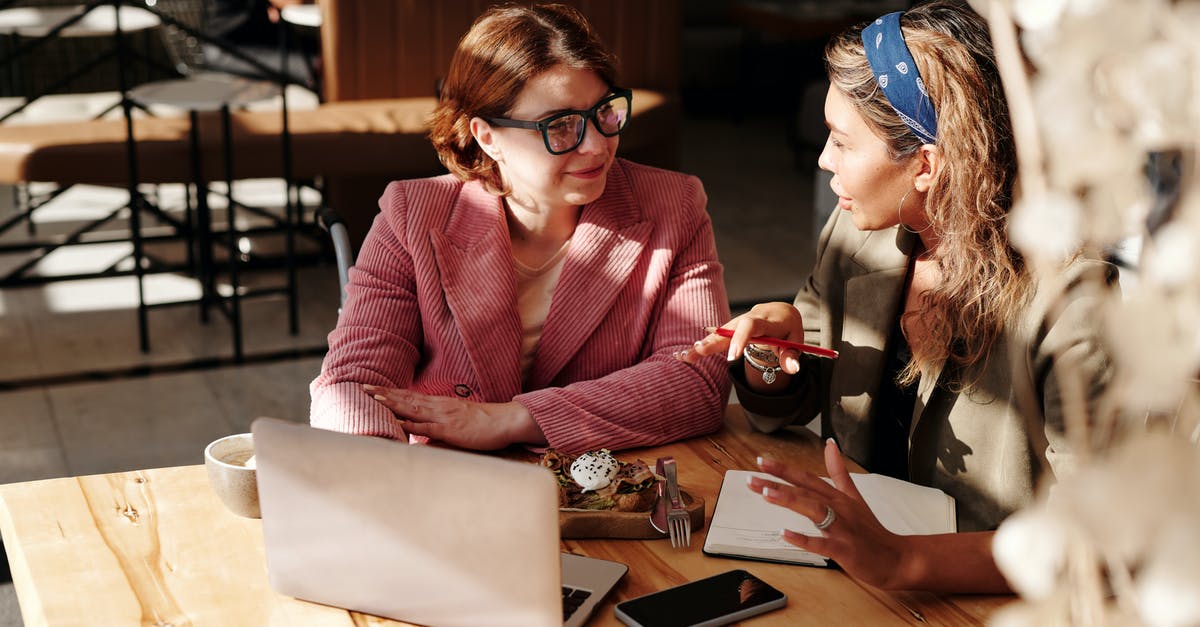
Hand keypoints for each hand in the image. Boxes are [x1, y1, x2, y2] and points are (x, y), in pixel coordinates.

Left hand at [362, 384, 545, 449]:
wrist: (504, 421)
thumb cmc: (483, 423)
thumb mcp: (457, 422)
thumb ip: (438, 427)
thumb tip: (421, 438)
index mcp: (439, 404)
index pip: (410, 396)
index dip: (390, 392)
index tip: (372, 387)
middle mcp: (438, 407)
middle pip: (406, 398)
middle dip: (384, 393)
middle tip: (363, 386)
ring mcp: (443, 417)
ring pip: (413, 408)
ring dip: (393, 402)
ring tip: (374, 397)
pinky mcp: (450, 430)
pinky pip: (427, 427)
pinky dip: (411, 424)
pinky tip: (398, 422)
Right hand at [678, 302, 805, 368]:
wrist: (781, 312)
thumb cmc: (789, 330)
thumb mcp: (796, 342)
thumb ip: (792, 356)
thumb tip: (792, 370)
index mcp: (768, 320)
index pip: (751, 326)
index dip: (740, 339)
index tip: (732, 358)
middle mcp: (751, 317)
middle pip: (729, 328)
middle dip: (713, 341)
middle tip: (698, 352)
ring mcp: (739, 321)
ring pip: (720, 332)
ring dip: (703, 344)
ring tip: (684, 357)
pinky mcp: (732, 328)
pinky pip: (716, 335)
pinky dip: (702, 345)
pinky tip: (684, 355)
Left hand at [748, 440, 913, 589]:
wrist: (897, 558)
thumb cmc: (871, 531)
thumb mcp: (854, 497)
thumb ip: (839, 472)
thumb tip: (830, 445)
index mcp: (838, 497)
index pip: (806, 478)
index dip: (783, 469)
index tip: (761, 461)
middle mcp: (838, 509)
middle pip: (805, 491)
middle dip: (777, 482)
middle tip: (752, 477)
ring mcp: (842, 528)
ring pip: (813, 509)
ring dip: (790, 500)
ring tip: (766, 493)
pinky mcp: (845, 549)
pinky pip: (822, 543)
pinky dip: (804, 539)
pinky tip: (785, 534)